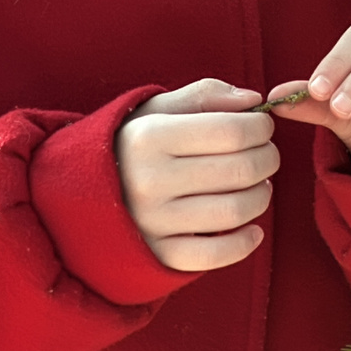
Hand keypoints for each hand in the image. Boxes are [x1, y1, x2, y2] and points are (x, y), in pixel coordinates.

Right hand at [115, 80, 278, 270]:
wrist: (82, 194)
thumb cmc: (134, 145)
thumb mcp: (157, 110)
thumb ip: (206, 96)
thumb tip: (254, 101)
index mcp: (149, 137)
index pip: (232, 131)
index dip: (261, 128)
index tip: (262, 128)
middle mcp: (148, 180)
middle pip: (240, 170)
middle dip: (268, 159)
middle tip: (266, 155)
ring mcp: (153, 222)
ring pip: (235, 211)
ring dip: (261, 196)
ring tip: (258, 185)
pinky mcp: (159, 255)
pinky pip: (215, 254)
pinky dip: (245, 243)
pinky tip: (253, 229)